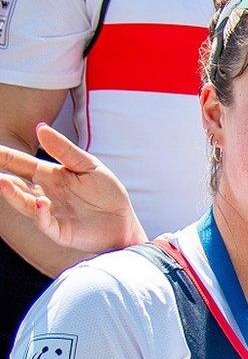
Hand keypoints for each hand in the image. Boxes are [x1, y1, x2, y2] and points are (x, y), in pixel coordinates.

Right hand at [0, 123, 147, 254]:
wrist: (125, 222)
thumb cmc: (107, 193)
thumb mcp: (89, 166)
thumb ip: (65, 150)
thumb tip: (40, 127)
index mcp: (48, 175)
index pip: (19, 163)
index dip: (3, 156)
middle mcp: (43, 194)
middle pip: (15, 184)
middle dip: (0, 178)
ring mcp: (49, 213)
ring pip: (24, 204)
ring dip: (13, 194)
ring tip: (2, 183)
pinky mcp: (60, 231)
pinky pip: (44, 223)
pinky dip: (40, 214)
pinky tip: (41, 203)